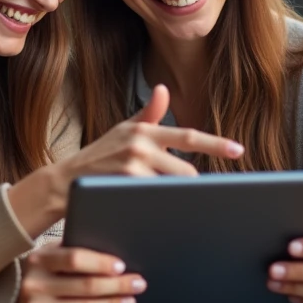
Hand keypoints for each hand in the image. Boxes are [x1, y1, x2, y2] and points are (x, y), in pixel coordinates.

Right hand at [0, 243, 142, 302]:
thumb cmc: (33, 279)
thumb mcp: (43, 259)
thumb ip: (67, 252)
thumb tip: (107, 253)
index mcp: (37, 261)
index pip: (74, 258)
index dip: (101, 262)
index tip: (122, 266)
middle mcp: (35, 286)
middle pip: (86, 285)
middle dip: (117, 285)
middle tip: (138, 283)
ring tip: (130, 299)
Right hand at [9, 85, 243, 235]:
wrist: (64, 181)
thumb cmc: (99, 156)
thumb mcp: (123, 131)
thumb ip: (149, 114)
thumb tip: (164, 89)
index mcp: (144, 129)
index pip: (188, 136)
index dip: (215, 144)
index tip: (238, 151)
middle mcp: (139, 145)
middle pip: (186, 172)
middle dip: (192, 186)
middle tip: (196, 197)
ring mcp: (132, 167)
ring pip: (173, 188)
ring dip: (178, 199)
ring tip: (177, 208)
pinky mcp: (124, 186)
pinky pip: (157, 200)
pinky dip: (163, 207)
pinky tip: (162, 213)